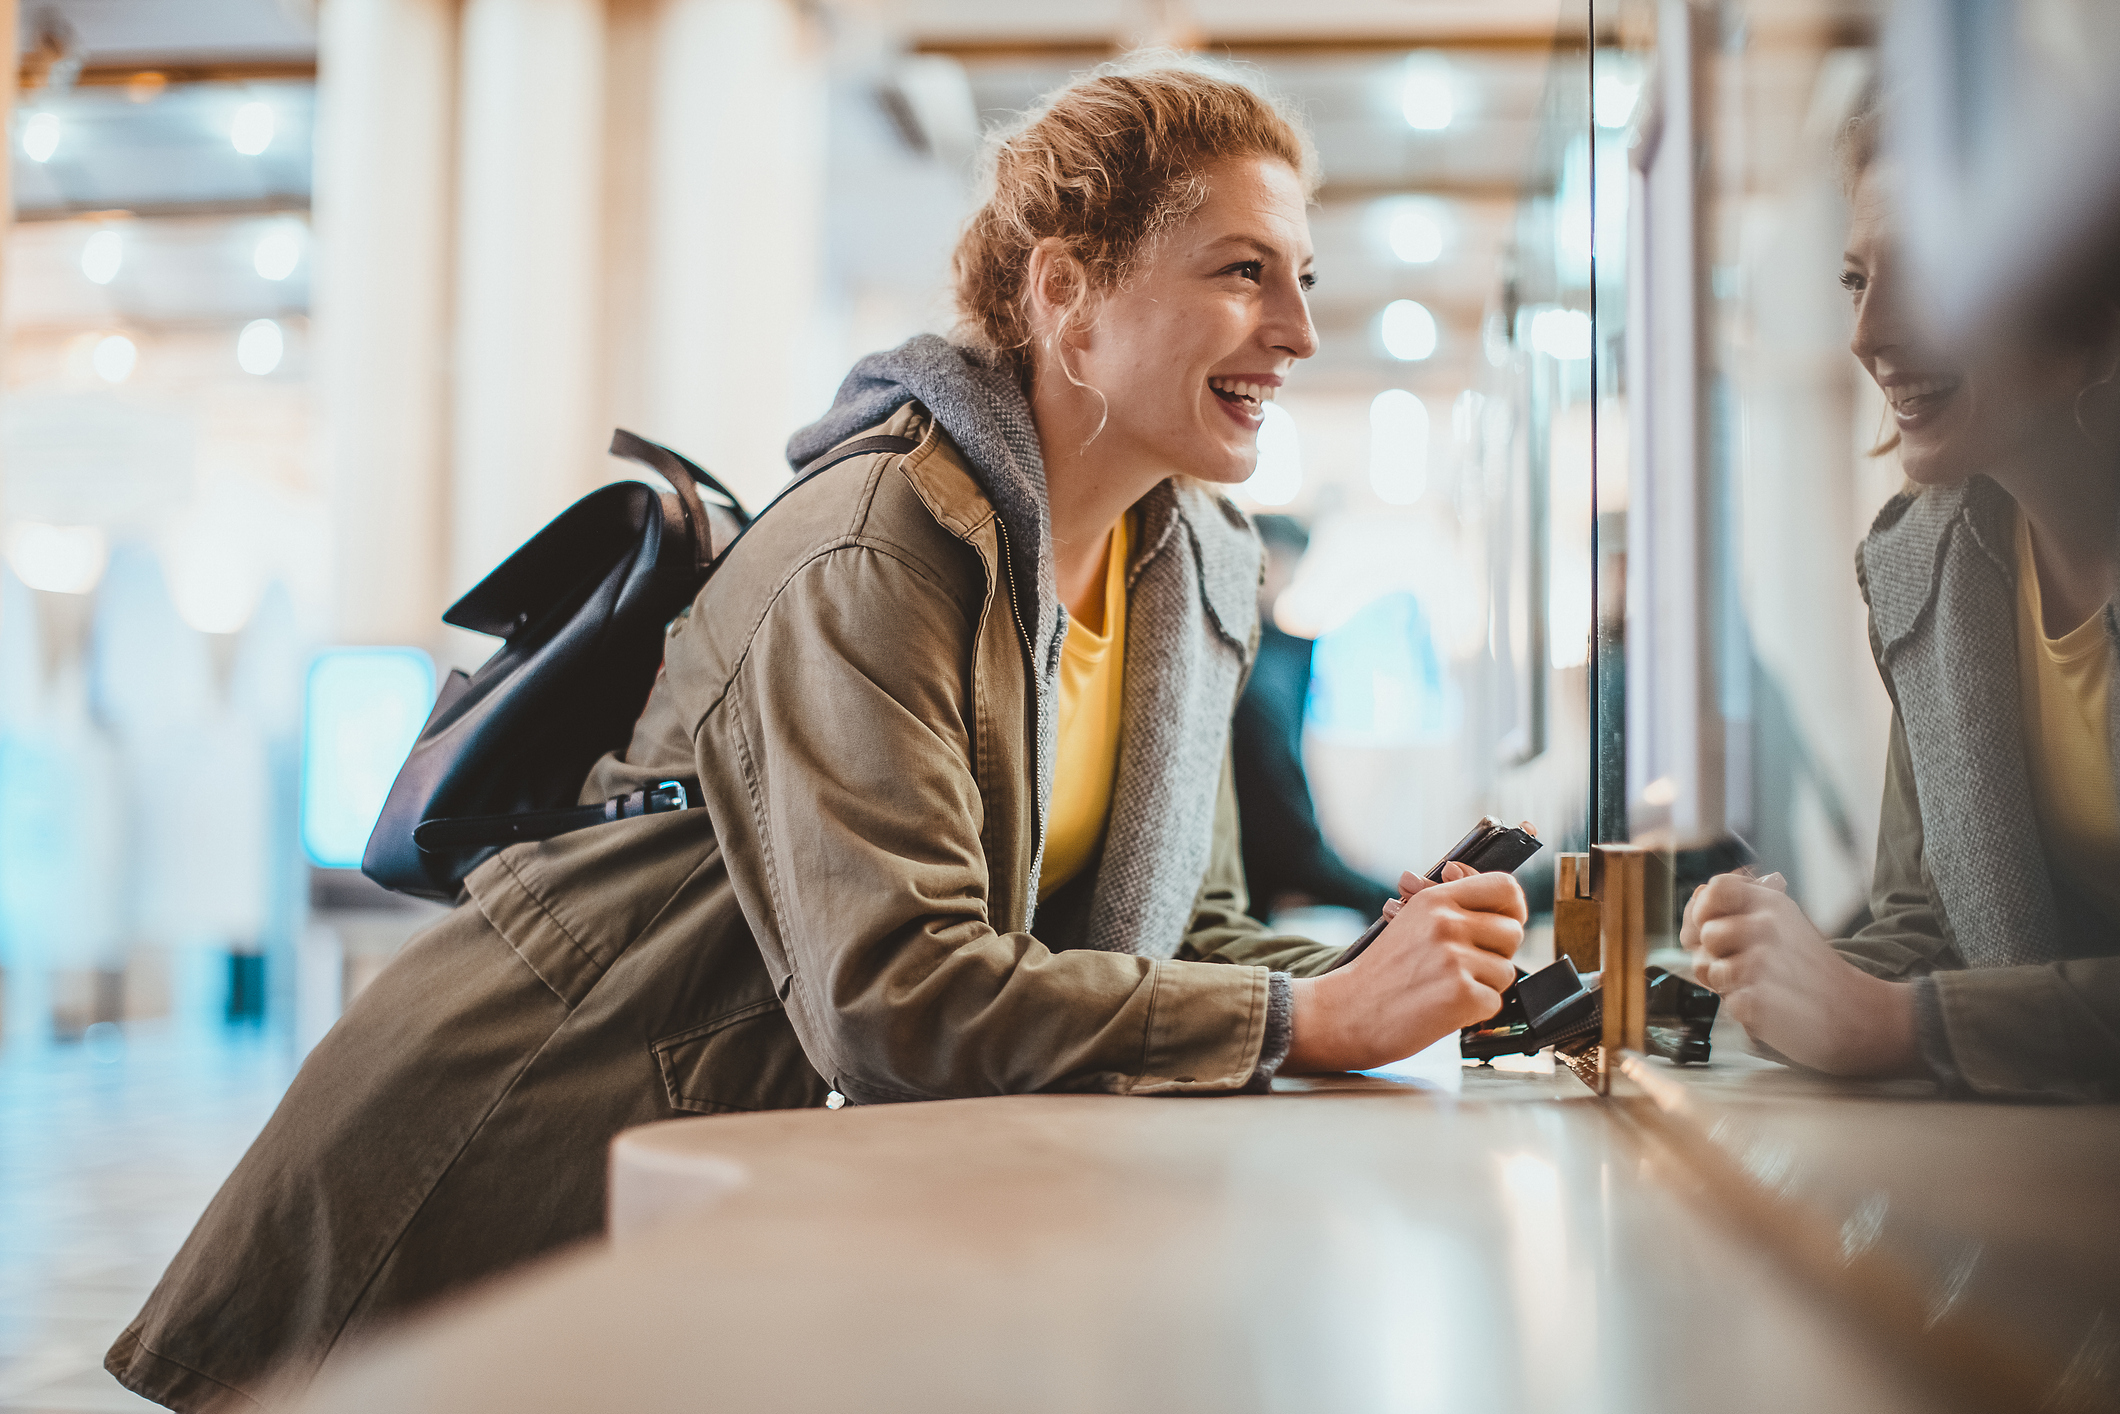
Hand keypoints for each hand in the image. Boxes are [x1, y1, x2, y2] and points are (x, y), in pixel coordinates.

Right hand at [1285, 861, 1527, 1072]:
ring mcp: (1455, 958)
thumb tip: (1472, 877)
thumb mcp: (1408, 920)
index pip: (1504, 887)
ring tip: (1445, 988)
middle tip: (1462, 966)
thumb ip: (1446, 903)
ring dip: (1484, 985)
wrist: (1344, 1012)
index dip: (1512, 907)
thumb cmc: (1377, 973)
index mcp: (1436, 900)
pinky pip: (1494, 1001)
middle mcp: (1447, 923)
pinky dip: (1474, 1011)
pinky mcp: (1461, 994)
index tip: (1503, 921)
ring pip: (1506, 971)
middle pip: (1512, 933)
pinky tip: (1444, 1008)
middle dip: (1495, 954)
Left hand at [1681, 871, 1918, 1075]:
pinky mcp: (1756, 999)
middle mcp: (1765, 926)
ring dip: (1728, 984)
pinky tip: (1772, 1005)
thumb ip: (1741, 909)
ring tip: (1765, 986)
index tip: (1719, 927)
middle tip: (1752, 967)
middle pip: (1705, 934)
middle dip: (1717, 954)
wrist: (1858, 1015)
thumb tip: (1700, 893)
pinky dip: (1744, 1009)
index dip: (1705, 910)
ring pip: (1709, 970)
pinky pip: (1726, 1001)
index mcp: (1772, 903)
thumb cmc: (1813, 972)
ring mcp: (1761, 962)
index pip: (1715, 888)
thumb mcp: (1786, 924)